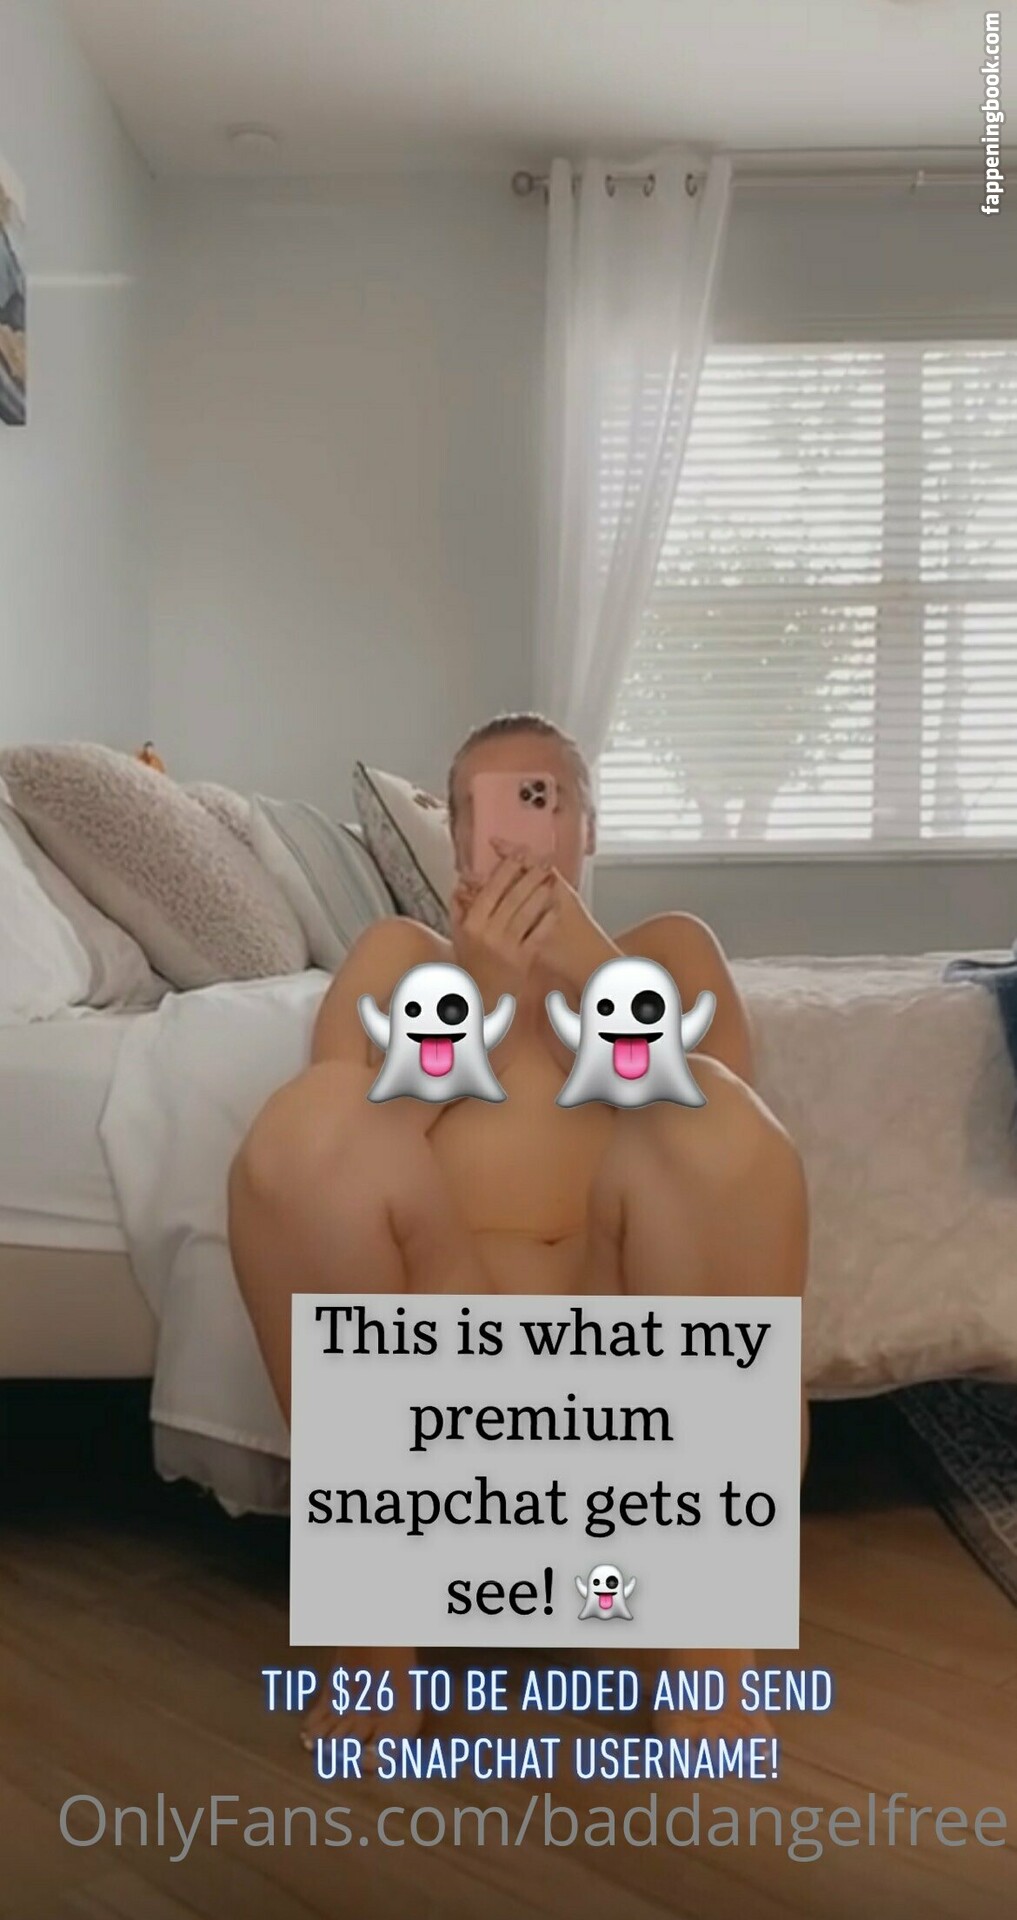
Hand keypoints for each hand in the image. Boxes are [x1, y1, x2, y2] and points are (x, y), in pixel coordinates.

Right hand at [451, 843, 558, 1001]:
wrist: (480, 997)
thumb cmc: (470, 962)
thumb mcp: (458, 934)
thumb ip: (460, 906)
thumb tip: (462, 880)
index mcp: (472, 923)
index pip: (491, 889)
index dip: (507, 869)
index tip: (518, 854)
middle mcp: (488, 933)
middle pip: (513, 897)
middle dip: (529, 876)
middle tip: (542, 861)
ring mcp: (507, 947)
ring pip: (527, 912)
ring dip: (541, 893)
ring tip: (550, 879)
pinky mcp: (523, 960)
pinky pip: (538, 934)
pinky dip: (547, 919)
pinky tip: (555, 908)